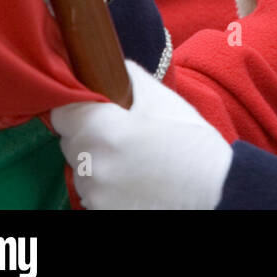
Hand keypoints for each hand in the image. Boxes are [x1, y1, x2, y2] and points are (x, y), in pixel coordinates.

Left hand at [52, 60, 232, 209]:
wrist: (214, 190)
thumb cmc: (190, 141)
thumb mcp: (163, 100)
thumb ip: (129, 77)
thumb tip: (109, 64)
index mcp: (103, 130)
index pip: (61, 114)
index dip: (77, 109)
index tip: (94, 110)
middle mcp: (92, 164)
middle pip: (71, 143)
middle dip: (90, 136)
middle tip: (123, 135)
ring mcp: (95, 194)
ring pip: (82, 170)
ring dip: (98, 163)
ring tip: (132, 160)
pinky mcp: (102, 212)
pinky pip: (93, 193)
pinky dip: (107, 187)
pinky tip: (133, 180)